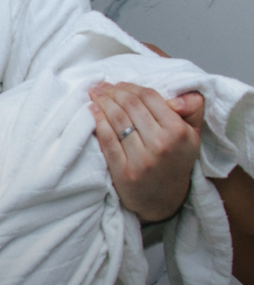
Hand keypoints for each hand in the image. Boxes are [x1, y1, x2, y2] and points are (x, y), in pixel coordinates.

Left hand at [89, 81, 203, 222]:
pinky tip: (91, 110)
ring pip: (117, 119)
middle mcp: (161, 144)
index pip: (149, 97)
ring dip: (102, 102)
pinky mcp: (123, 171)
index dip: (131, 87)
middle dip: (113, 91)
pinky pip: (107, 139)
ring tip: (95, 93)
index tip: (119, 83)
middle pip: (130, 106)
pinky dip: (97, 121)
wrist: (164, 201)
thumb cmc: (175, 161)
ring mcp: (141, 159)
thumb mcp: (193, 136)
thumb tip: (176, 95)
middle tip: (101, 86)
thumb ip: (192, 110)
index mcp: (178, 132)